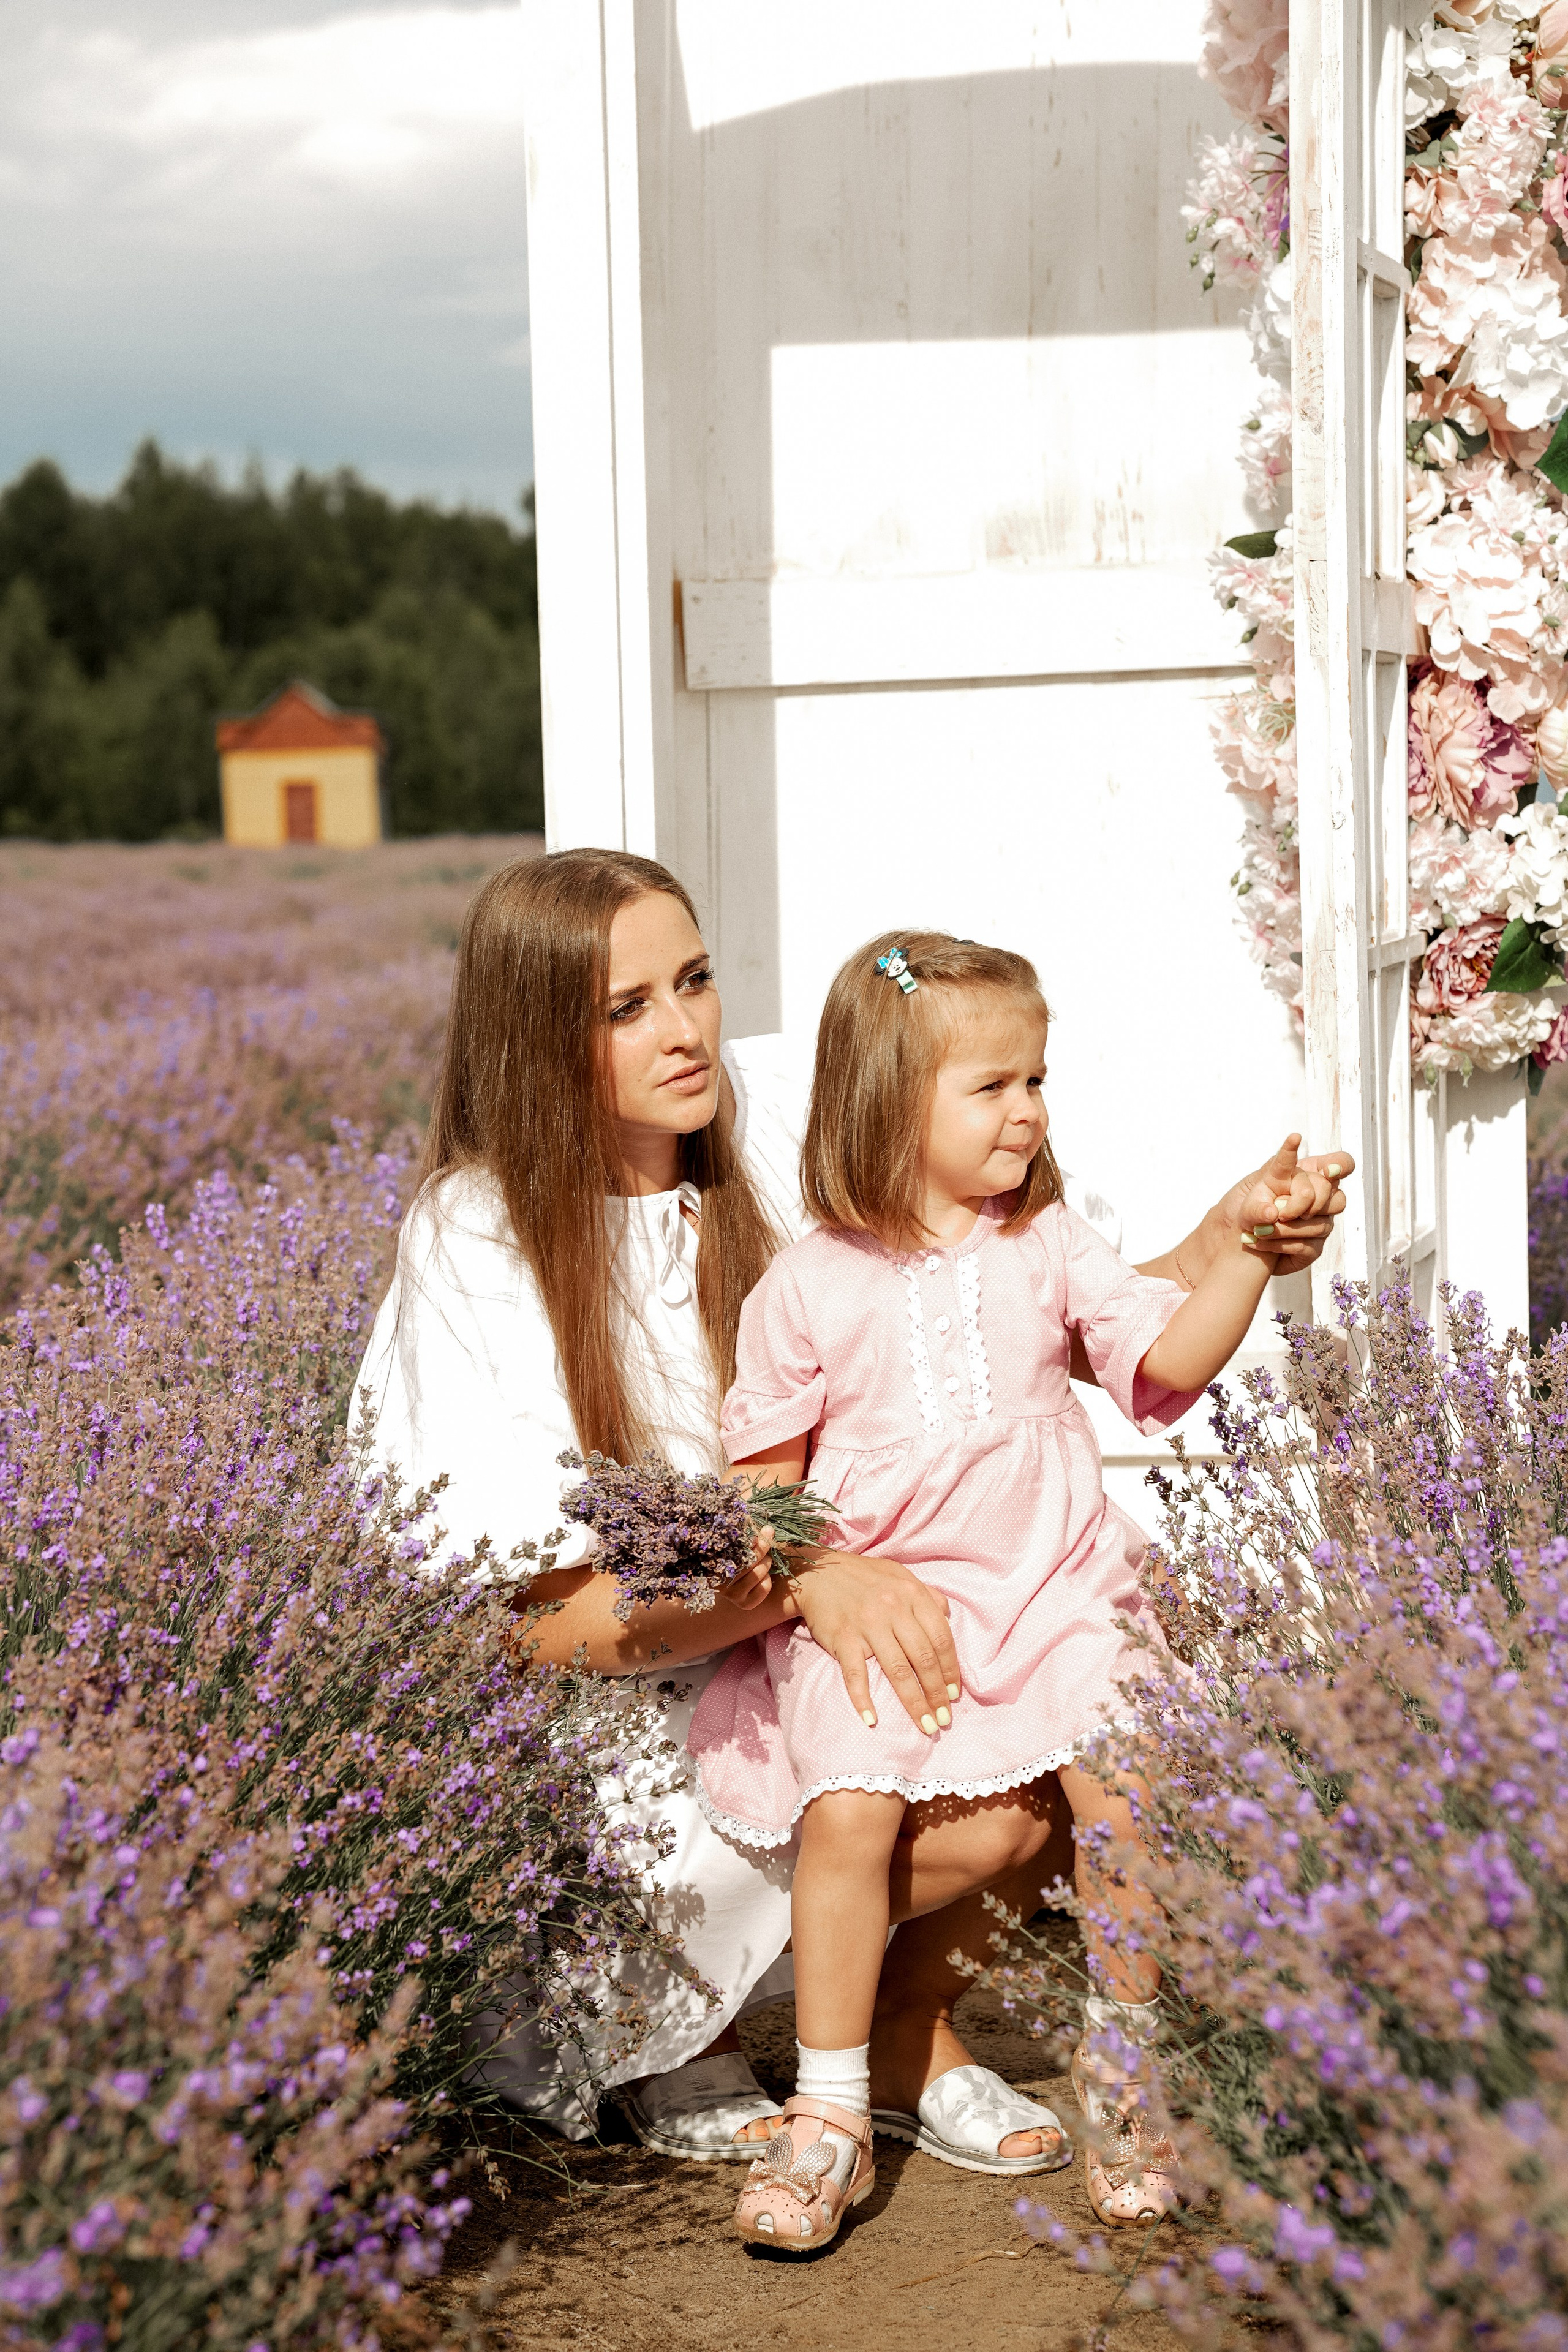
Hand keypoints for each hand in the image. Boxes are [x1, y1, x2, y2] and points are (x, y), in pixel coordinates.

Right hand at [718, 1522, 776, 1611]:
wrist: (738, 1586)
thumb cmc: (736, 1559)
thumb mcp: (737, 1548)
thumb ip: (747, 1539)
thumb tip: (768, 1530)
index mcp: (714, 1566)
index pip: (731, 1551)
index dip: (747, 1542)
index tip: (757, 1534)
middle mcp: (719, 1582)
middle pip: (746, 1562)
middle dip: (761, 1548)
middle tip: (767, 1538)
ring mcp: (731, 1595)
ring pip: (757, 1574)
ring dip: (766, 1562)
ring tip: (766, 1558)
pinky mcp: (745, 1603)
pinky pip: (763, 1587)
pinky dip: (767, 1579)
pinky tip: (763, 1576)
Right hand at [785, 1549, 961, 1734]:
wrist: (818, 1573)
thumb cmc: (863, 1577)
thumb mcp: (900, 1575)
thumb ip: (927, 1594)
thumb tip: (947, 1616)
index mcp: (911, 1595)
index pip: (941, 1638)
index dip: (951, 1669)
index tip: (954, 1693)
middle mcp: (893, 1609)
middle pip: (923, 1658)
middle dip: (937, 1693)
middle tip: (944, 1718)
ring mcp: (868, 1625)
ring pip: (898, 1671)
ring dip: (914, 1702)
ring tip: (925, 1725)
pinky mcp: (843, 1638)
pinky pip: (855, 1673)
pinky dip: (862, 1698)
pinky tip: (871, 1719)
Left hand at [1218, 1134, 1352, 1271]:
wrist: (1247, 1240)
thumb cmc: (1252, 1210)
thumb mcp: (1247, 1198)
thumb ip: (1257, 1203)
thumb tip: (1272, 1213)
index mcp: (1305, 1175)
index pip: (1338, 1163)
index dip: (1340, 1165)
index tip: (1329, 1166)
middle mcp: (1318, 1198)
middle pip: (1333, 1195)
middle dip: (1303, 1202)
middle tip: (1280, 1212)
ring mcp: (1320, 1223)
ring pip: (1320, 1224)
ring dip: (1285, 1229)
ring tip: (1260, 1230)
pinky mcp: (1315, 1247)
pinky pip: (1306, 1246)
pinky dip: (1279, 1244)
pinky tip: (1258, 1241)